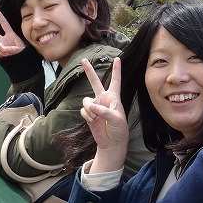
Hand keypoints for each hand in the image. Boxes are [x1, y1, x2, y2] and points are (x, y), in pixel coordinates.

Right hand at [81, 57, 129, 172]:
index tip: (117, 59)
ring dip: (89, 108)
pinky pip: (83, 111)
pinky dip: (86, 115)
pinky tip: (92, 121)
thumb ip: (103, 111)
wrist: (112, 143)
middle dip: (89, 71)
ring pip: (86, 100)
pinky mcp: (89, 115)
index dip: (116, 70)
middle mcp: (103, 99)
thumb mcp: (116, 119)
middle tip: (83, 60)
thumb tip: (90, 106)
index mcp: (114, 97)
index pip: (115, 81)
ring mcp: (95, 107)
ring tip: (95, 117)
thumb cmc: (119, 130)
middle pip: (95, 82)